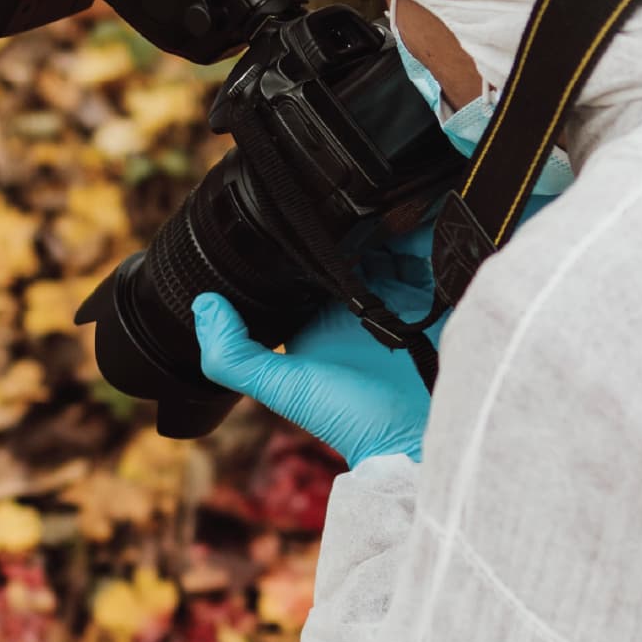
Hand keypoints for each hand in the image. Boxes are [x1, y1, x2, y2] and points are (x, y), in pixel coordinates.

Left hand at [190, 189, 561, 467]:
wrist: (418, 442)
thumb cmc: (351, 420)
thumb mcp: (284, 387)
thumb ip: (234, 356)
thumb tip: (201, 305)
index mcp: (320, 310)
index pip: (309, 254)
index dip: (305, 228)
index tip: (302, 203)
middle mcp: (361, 296)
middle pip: (357, 236)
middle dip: (357, 215)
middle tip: (354, 198)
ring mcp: (402, 292)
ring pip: (396, 235)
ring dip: (393, 218)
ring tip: (388, 208)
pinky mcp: (440, 294)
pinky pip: (437, 250)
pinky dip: (430, 233)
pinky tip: (422, 224)